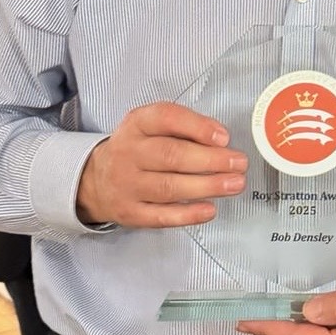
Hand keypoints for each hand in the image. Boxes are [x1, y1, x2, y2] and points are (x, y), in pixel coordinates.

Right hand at [75, 101, 246, 227]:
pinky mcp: (130, 212)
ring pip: (169, 187)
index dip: (197, 127)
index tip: (223, 137)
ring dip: (207, 186)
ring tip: (234, 184)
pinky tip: (209, 209)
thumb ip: (184, 127)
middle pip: (171, 155)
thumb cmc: (138, 149)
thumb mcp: (152, 126)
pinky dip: (188, 214)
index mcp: (137, 124)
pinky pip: (161, 216)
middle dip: (211, 160)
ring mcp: (127, 185)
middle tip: (239, 163)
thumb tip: (220, 140)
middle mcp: (128, 153)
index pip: (165, 118)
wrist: (96, 179)